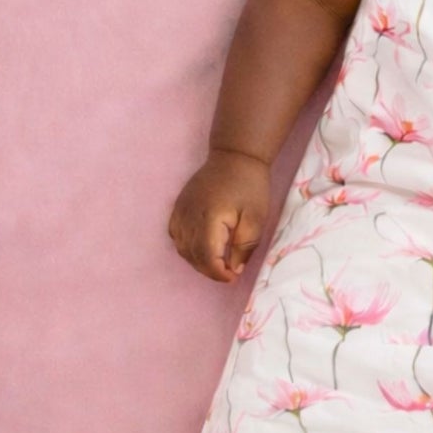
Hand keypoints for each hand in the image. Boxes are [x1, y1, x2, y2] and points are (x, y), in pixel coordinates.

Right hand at [167, 148, 270, 282]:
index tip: (233, 277)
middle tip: (228, 272)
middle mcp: (189, 216)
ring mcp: (180, 211)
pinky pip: (176, 235)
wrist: (235, 156)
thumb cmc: (250, 186)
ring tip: (218, 261)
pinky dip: (187, 247)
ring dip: (198, 261)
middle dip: (210, 270)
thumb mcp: (256, 218)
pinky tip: (202, 247)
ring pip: (181, 248)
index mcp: (210, 218)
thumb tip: (234, 269)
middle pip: (192, 255)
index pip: (206, 257)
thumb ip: (244, 246)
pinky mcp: (178, 207)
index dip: (218, 273)